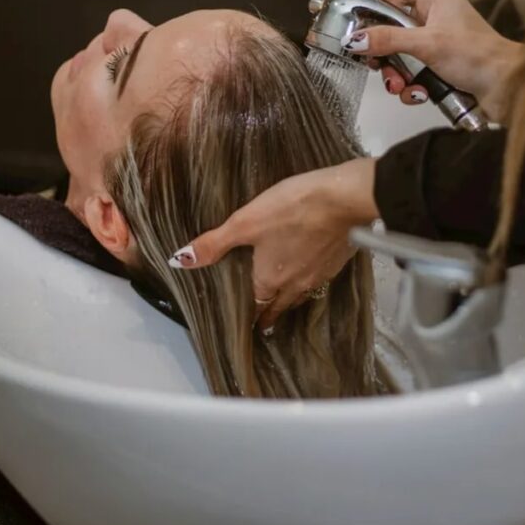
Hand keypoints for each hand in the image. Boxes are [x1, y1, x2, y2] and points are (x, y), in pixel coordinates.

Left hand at [167, 158, 378, 327]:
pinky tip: (310, 268)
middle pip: (279, 306)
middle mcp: (295, 285)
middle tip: (262, 319)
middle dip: (269, 313)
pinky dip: (310, 279)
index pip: (257, 308)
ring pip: (300, 295)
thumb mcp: (245, 222)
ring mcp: (319, 275)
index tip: (246, 325)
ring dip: (290, 299)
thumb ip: (214, 243)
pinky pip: (319, 279)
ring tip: (282, 299)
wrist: (344, 199)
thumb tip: (180, 261)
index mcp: (269, 280)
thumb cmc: (292, 209)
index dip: (251, 317)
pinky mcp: (337, 262)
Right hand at [334, 0, 520, 121]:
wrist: (507, 88)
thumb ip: (389, 40)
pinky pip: (411, 73)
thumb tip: (357, 39)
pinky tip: (418, 94)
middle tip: (365, 55)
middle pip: (390, 22)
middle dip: (378, 45)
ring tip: (398, 84)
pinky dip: (410, 86)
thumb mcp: (428, 44)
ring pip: (398, 53)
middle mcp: (436, 17)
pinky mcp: (439, 66)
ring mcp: (437, 43)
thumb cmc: (481, 57)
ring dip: (394, 72)